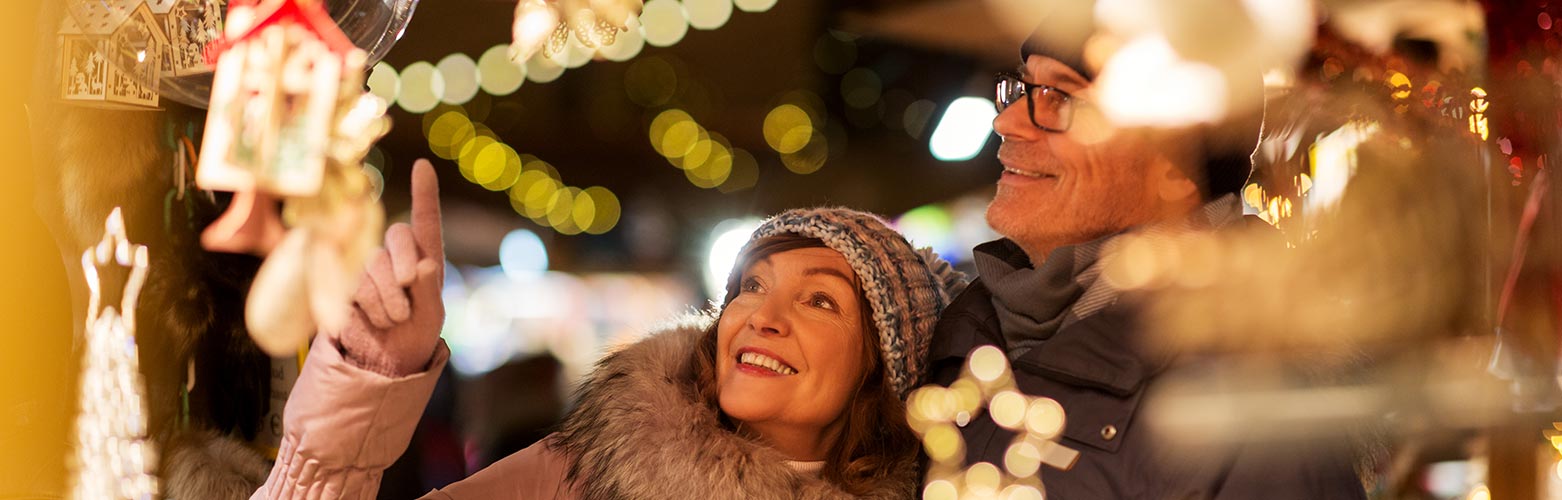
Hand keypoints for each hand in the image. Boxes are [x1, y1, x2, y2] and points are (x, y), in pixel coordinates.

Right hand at [334, 159, 445, 375]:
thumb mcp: (431, 316)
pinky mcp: (345, 284)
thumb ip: (429, 290)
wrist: (384, 361)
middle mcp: (396, 256)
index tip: (423, 165)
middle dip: (404, 264)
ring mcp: (368, 268)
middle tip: (409, 295)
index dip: (424, 193)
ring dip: (388, 297)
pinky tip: (376, 321)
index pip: (426, 221)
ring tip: (395, 319)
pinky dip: (371, 306)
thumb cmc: (415, 335)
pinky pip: (355, 284)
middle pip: (397, 235)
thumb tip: (424, 265)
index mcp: (425, 258)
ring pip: (375, 263)